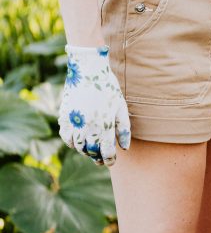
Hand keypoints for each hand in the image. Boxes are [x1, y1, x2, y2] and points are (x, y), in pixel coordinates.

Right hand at [58, 45, 130, 165]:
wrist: (87, 70)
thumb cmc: (108, 88)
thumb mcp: (121, 107)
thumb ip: (124, 129)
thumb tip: (125, 148)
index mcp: (104, 126)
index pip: (106, 152)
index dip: (109, 159)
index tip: (111, 161)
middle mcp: (87, 127)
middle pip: (91, 151)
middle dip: (97, 158)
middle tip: (101, 159)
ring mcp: (74, 122)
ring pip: (77, 147)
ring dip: (84, 151)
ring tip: (91, 151)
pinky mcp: (64, 116)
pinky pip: (65, 136)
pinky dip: (71, 142)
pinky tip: (78, 141)